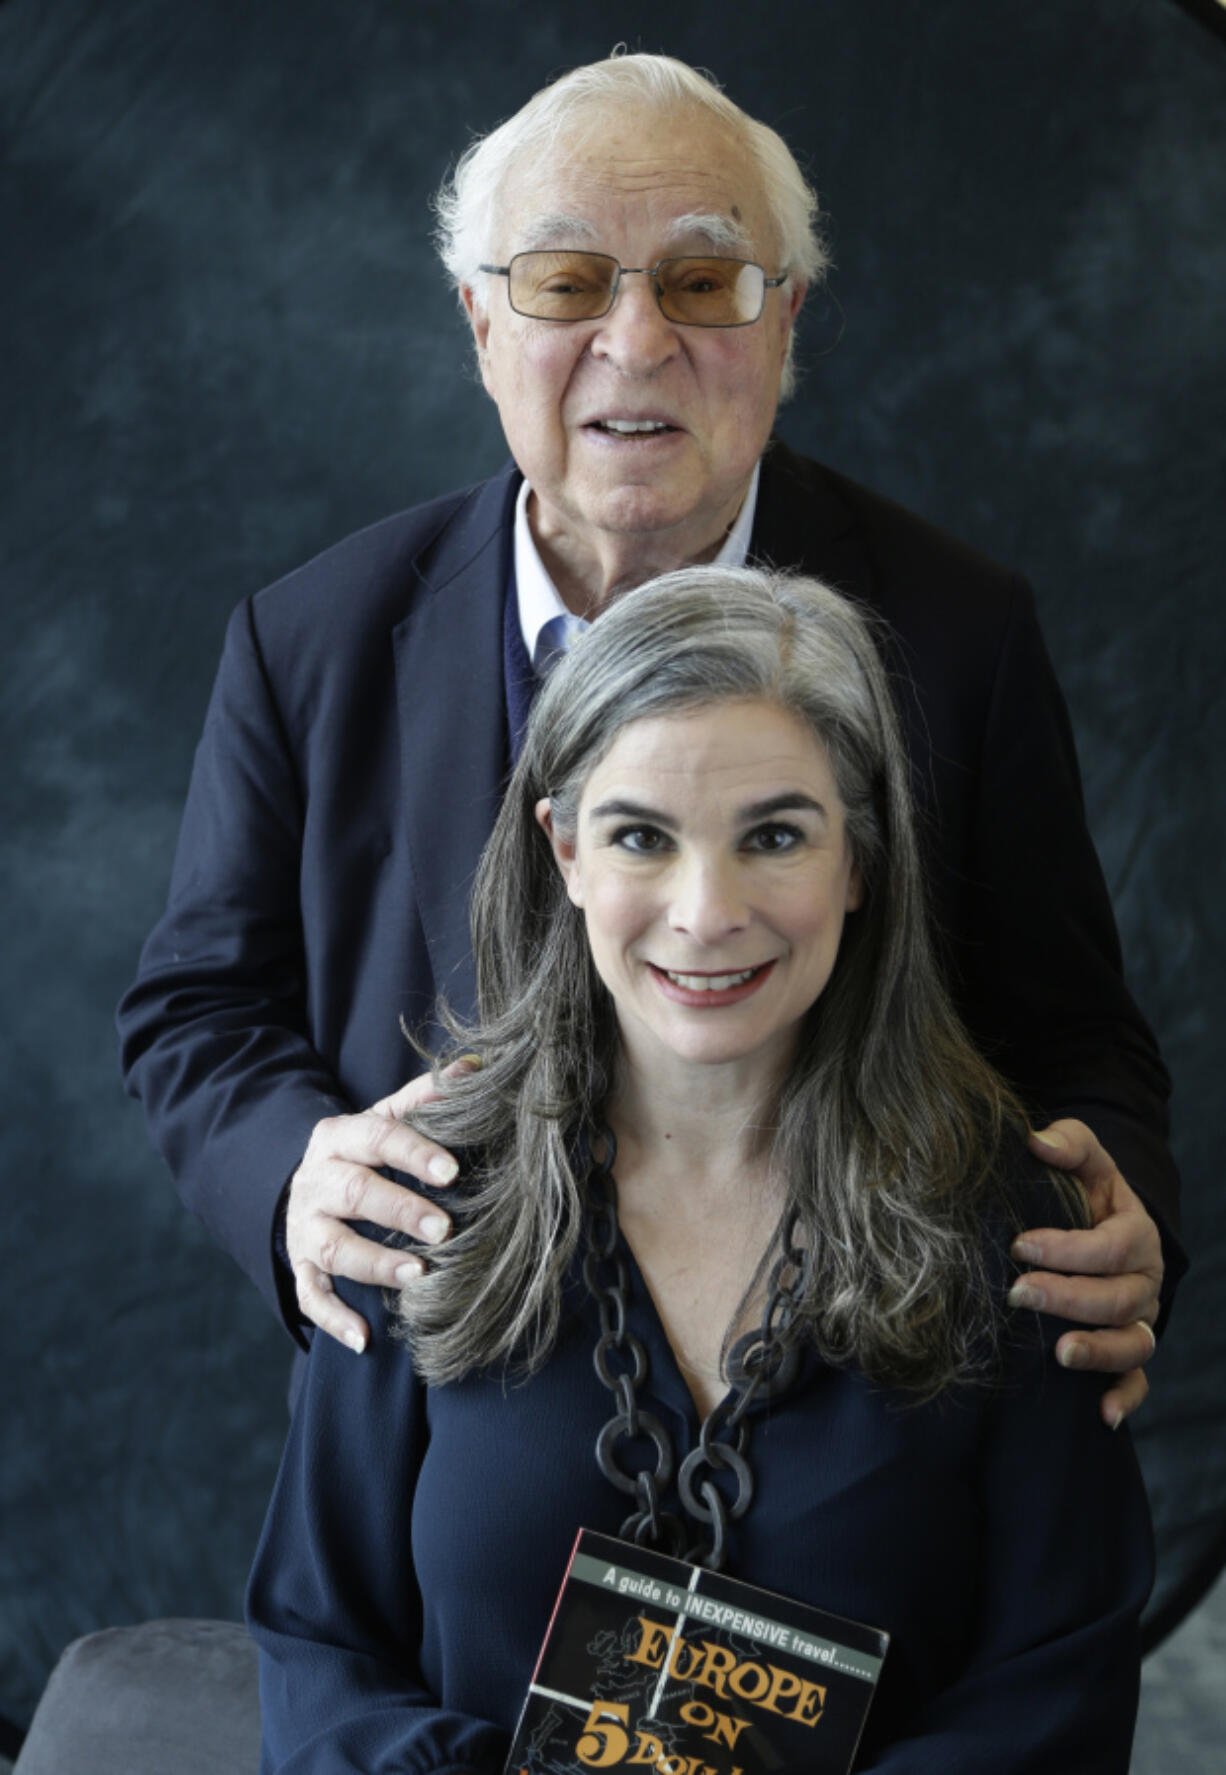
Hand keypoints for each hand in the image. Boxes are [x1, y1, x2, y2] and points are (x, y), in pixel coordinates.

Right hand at [288, 1070, 465, 1351]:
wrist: (305, 1184)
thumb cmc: (362, 1152)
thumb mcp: (385, 1119)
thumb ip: (426, 1097)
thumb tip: (476, 1067)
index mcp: (339, 1137)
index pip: (377, 1139)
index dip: (413, 1153)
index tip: (452, 1172)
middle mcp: (315, 1180)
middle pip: (353, 1193)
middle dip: (398, 1210)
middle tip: (443, 1229)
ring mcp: (304, 1227)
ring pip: (333, 1246)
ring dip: (374, 1262)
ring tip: (418, 1274)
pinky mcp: (300, 1265)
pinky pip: (309, 1294)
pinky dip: (332, 1318)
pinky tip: (365, 1337)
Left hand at [1007, 1119, 1163, 1428]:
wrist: (1099, 1228)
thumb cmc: (1084, 1194)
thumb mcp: (1084, 1162)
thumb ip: (1068, 1143)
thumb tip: (1036, 1142)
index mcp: (1136, 1234)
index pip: (1112, 1246)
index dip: (1068, 1248)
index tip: (1021, 1245)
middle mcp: (1143, 1282)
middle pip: (1118, 1298)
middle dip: (1069, 1297)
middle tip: (1019, 1293)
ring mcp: (1139, 1320)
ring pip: (1132, 1344)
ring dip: (1098, 1351)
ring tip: (1059, 1352)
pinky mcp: (1129, 1352)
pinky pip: (1137, 1382)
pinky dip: (1124, 1398)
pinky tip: (1102, 1414)